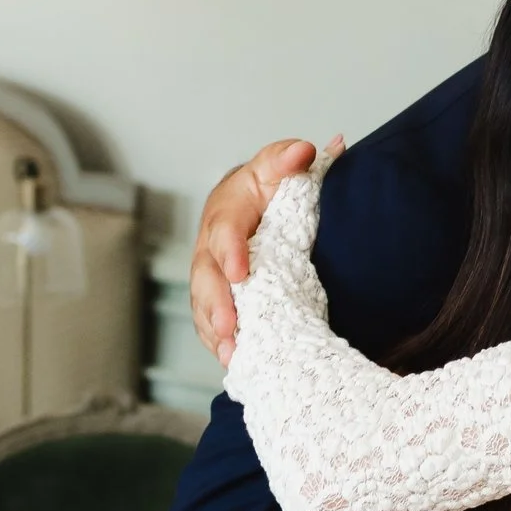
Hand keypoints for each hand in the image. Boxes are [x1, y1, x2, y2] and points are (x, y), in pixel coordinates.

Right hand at [189, 135, 338, 366]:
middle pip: (206, 276)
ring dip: (214, 329)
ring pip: (204, 302)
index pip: (224, 231)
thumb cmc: (270, 185)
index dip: (230, 253)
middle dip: (216, 303)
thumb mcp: (277, 165)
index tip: (240, 273)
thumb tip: (307, 149)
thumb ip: (287, 158)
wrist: (260, 203)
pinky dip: (218, 340)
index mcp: (227, 209)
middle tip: (230, 328)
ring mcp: (210, 272)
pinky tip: (232, 361)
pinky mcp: (216, 294)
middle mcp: (211, 243)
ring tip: (230, 354)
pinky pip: (210, 319)